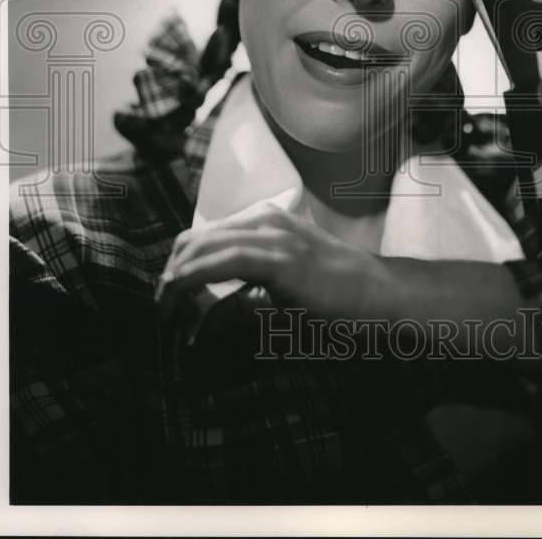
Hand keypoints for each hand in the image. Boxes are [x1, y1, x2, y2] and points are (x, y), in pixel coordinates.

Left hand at [156, 200, 383, 323]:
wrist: (380, 294)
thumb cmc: (336, 295)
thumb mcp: (281, 285)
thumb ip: (246, 293)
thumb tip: (204, 322)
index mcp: (265, 221)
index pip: (203, 236)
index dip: (177, 266)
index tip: (167, 301)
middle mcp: (265, 220)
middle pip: (195, 240)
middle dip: (170, 274)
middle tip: (161, 313)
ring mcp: (274, 236)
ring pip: (203, 248)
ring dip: (175, 281)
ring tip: (166, 314)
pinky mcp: (281, 259)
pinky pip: (224, 262)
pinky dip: (195, 279)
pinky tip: (181, 295)